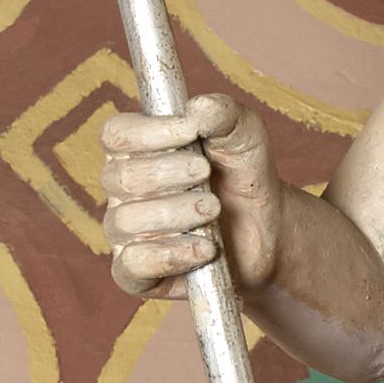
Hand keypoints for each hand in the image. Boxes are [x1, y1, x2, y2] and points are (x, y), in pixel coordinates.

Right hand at [100, 91, 282, 299]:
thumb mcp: (245, 137)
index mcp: (137, 150)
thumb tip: (197, 108)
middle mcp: (123, 190)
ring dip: (176, 214)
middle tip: (208, 176)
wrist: (266, 232)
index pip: (117, 134)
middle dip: (170, 174)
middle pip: (121, 177)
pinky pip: (132, 265)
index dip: (149, 133)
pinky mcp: (135, 273)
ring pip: (127, 220)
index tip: (191, 131)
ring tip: (214, 211)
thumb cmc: (244, 177)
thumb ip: (224, 115)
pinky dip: (170, 254)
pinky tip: (204, 247)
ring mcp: (125, 232)